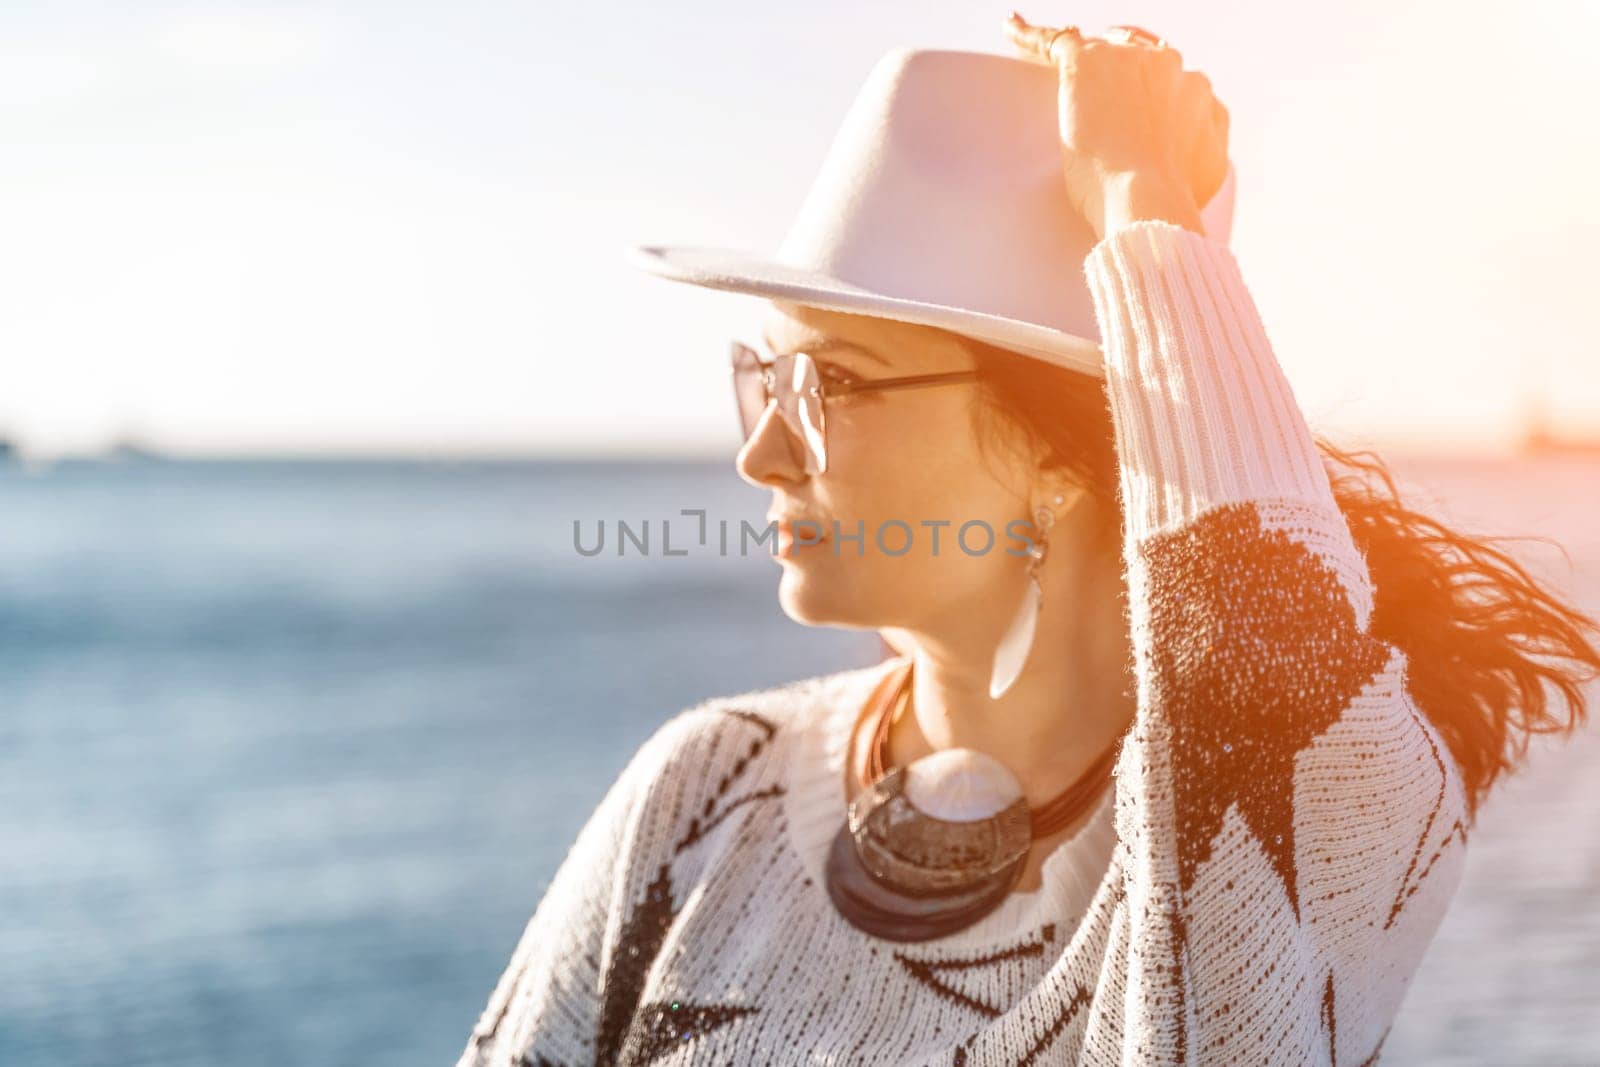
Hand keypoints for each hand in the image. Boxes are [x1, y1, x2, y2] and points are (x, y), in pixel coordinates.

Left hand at [1004, 12, 1228, 239]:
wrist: (1147, 198)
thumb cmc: (1171, 200)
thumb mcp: (1209, 169)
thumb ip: (1205, 140)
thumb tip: (1197, 141)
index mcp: (1197, 91)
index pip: (1169, 76)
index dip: (1148, 86)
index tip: (1133, 103)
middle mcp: (1169, 65)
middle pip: (1138, 54)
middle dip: (1121, 67)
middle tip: (1097, 94)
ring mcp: (1128, 59)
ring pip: (1100, 49)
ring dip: (1084, 60)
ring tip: (1050, 59)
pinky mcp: (1087, 63)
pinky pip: (1055, 40)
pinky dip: (1030, 36)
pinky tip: (1011, 28)